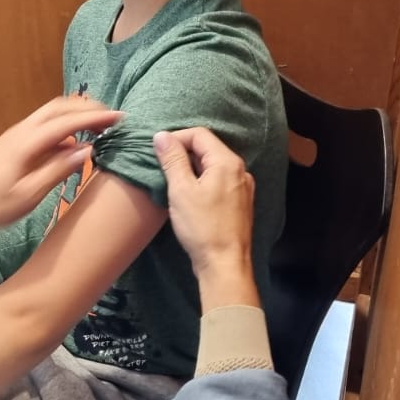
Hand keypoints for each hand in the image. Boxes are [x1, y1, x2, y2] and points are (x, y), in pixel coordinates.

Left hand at [0, 96, 122, 242]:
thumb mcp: (29, 194)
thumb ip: (58, 169)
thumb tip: (87, 150)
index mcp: (26, 143)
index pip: (67, 121)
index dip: (95, 118)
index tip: (119, 118)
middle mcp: (21, 131)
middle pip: (59, 107)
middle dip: (88, 108)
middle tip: (113, 117)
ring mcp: (15, 135)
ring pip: (51, 113)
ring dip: (76, 113)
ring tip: (99, 125)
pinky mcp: (13, 143)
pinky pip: (43, 125)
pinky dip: (64, 126)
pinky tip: (74, 142)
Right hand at [154, 128, 258, 308]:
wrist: (225, 264)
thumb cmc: (202, 227)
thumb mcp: (181, 190)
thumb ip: (173, 160)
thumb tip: (162, 136)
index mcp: (227, 162)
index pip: (200, 134)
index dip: (176, 138)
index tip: (158, 151)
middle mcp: (240, 170)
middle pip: (208, 148)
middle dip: (183, 152)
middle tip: (162, 166)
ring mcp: (242, 187)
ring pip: (213, 166)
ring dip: (192, 167)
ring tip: (173, 181)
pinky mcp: (239, 202)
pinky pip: (219, 181)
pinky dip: (202, 180)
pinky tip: (189, 195)